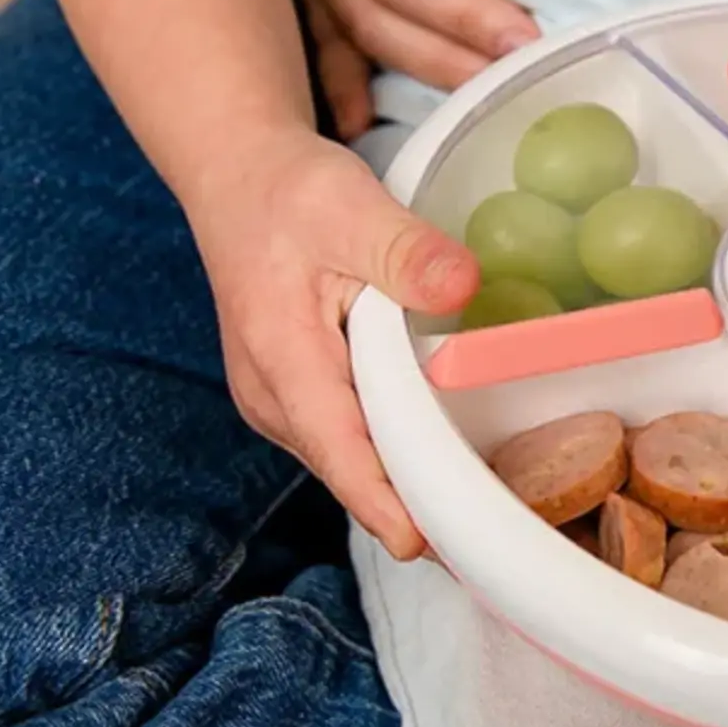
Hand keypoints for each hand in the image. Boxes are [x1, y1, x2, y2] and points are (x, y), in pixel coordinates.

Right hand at [188, 128, 477, 558]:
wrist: (238, 178)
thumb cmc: (289, 193)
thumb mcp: (351, 206)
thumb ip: (407, 250)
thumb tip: (462, 285)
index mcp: (281, 357)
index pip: (338, 450)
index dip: (384, 503)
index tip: (429, 548)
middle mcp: (271, 396)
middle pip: (349, 469)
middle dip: (413, 506)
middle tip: (488, 540)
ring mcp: (278, 402)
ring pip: (349, 459)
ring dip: (404, 483)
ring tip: (480, 512)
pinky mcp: (295, 396)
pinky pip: (347, 438)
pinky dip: (391, 452)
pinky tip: (442, 459)